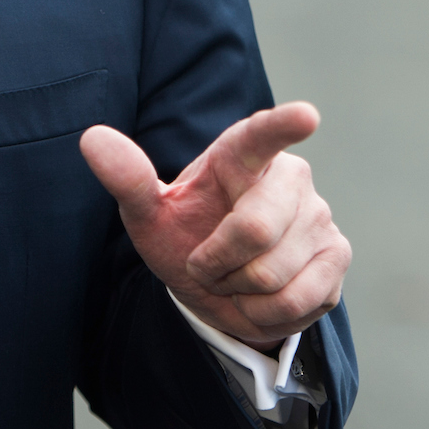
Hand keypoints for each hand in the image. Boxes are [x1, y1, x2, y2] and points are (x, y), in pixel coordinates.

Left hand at [81, 102, 350, 351]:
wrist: (218, 288)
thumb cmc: (186, 236)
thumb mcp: (149, 215)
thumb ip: (128, 178)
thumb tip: (91, 138)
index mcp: (241, 155)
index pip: (261, 136)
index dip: (283, 125)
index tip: (305, 116)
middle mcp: (290, 177)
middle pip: (256, 229)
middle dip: (217, 262)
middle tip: (207, 262)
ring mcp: (320, 215)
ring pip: (274, 272)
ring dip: (239, 290)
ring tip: (234, 278)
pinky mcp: (337, 255)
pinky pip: (299, 298)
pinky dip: (266, 312)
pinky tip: (260, 297)